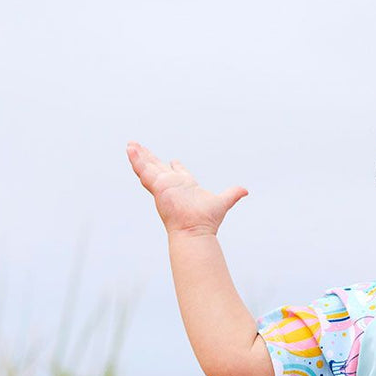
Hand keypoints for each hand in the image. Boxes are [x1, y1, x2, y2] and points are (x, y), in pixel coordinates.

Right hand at [126, 142, 247, 235]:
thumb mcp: (222, 202)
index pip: (179, 172)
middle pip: (159, 167)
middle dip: (150, 157)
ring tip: (130, 144)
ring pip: (148, 167)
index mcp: (186, 186)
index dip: (176, 166)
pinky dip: (137, 160)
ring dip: (139, 155)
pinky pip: (144, 170)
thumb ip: (232, 194)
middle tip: (140, 147)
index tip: (174, 160)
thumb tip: (245, 191)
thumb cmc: (206, 221)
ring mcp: (163, 185)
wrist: (195, 231)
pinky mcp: (157, 186)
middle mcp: (172, 185)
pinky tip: (130, 149)